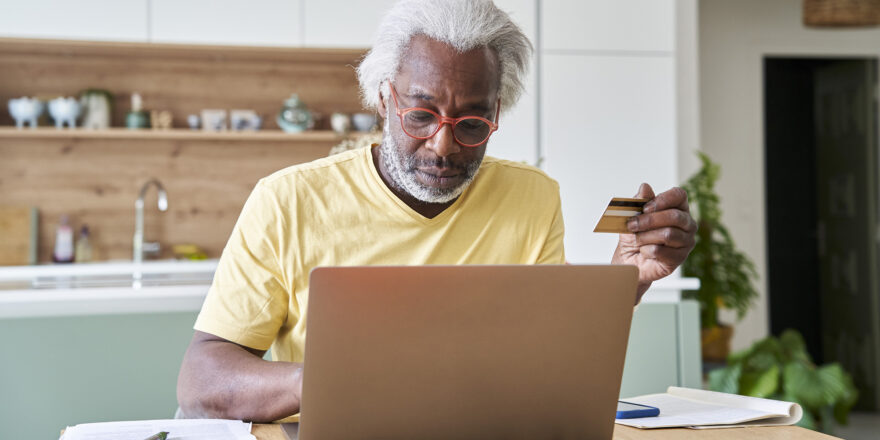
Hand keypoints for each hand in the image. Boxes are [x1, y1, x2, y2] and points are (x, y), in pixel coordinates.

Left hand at [612, 183, 696, 300]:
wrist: (629, 260)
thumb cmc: (634, 236)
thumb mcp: (632, 216)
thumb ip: (639, 202)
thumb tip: (645, 187)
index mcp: (677, 208)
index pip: (679, 195)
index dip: (663, 200)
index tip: (645, 207)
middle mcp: (687, 223)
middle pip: (674, 216)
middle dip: (649, 220)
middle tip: (632, 225)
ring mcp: (686, 241)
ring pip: (668, 234)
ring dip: (646, 237)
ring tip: (637, 240)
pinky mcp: (680, 258)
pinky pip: (663, 251)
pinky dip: (647, 250)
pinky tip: (645, 251)